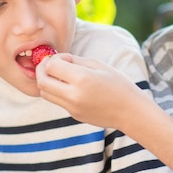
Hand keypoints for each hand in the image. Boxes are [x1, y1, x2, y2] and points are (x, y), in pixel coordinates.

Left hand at [36, 54, 153, 127]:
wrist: (130, 111)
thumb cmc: (119, 85)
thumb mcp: (99, 65)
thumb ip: (75, 61)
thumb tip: (58, 60)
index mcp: (81, 79)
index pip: (51, 66)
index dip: (54, 58)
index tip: (66, 58)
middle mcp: (73, 95)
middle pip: (42, 82)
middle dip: (42, 69)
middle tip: (50, 63)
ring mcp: (72, 108)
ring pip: (45, 94)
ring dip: (47, 82)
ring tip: (60, 75)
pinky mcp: (73, 115)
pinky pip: (58, 101)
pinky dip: (58, 91)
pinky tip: (72, 86)